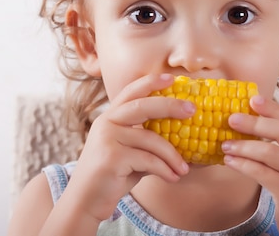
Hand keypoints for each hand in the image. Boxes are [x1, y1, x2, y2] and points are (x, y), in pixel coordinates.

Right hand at [59, 73, 193, 222]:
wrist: (85, 201)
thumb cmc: (113, 176)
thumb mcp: (131, 153)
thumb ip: (149, 142)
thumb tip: (186, 139)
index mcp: (111, 116)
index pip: (131, 91)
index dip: (151, 82)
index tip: (172, 78)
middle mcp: (106, 122)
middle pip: (142, 106)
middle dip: (170, 105)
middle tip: (192, 109)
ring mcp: (107, 138)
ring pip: (151, 139)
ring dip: (173, 156)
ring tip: (184, 169)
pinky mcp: (111, 157)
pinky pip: (148, 160)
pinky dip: (165, 170)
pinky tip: (173, 178)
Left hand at [221, 95, 278, 235]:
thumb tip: (254, 117)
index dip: (272, 108)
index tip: (252, 99)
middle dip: (254, 122)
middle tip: (231, 118)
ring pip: (270, 153)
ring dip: (243, 146)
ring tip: (225, 144)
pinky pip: (263, 174)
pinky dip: (243, 165)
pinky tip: (230, 162)